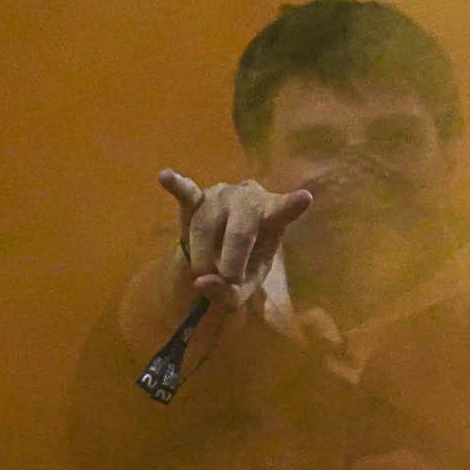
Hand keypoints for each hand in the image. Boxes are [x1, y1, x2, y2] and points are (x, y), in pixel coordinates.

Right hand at [162, 169, 311, 309]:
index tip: (304, 198)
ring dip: (203, 258)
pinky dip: (175, 185)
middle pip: (240, 232)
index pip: (285, 211)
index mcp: (273, 217)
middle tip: (228, 280)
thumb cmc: (242, 264)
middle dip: (232, 263)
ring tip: (205, 271)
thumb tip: (201, 282)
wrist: (218, 249)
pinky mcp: (197, 196)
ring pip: (207, 229)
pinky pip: (186, 192)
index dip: (293, 205)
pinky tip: (165, 176)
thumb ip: (229, 293)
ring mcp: (222, 194)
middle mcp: (250, 199)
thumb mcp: (244, 287)